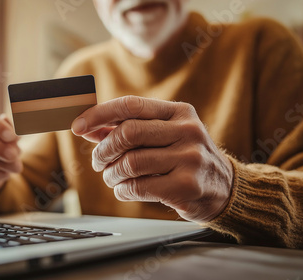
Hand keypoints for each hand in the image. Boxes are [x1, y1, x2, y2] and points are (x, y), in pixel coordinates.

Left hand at [71, 96, 233, 222]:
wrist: (225, 188)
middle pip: (127, 133)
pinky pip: (138, 187)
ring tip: (112, 178)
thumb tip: (89, 127)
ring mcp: (189, 159)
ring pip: (129, 163)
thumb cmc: (186, 158)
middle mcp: (188, 131)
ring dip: (111, 174)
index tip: (77, 126)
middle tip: (98, 161)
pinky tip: (125, 189)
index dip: (99, 114)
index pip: (130, 105)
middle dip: (103, 149)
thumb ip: (128, 129)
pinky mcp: (186, 186)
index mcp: (180, 112)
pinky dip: (122, 189)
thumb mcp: (164, 136)